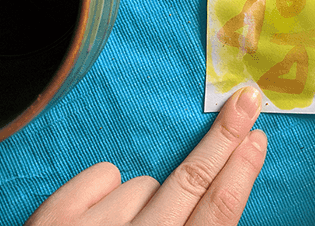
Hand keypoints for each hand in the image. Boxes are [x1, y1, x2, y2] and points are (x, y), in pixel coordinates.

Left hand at [25, 86, 266, 225]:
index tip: (256, 138)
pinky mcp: (57, 218)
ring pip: (142, 183)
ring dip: (140, 200)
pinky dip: (102, 190)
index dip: (242, 171)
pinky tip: (96, 216)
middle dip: (223, 138)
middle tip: (245, 101)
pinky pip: (104, 174)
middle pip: (193, 179)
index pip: (219, 210)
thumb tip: (224, 189)